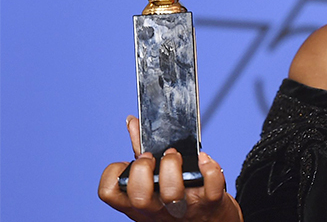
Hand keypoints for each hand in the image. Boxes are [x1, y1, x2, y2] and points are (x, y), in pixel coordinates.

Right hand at [98, 116, 242, 221]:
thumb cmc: (178, 198)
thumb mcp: (154, 181)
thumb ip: (142, 152)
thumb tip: (133, 122)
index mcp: (138, 204)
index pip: (109, 193)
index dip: (112, 174)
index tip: (126, 162)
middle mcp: (157, 209)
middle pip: (139, 196)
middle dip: (142, 170)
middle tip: (152, 158)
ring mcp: (183, 208)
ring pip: (172, 193)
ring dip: (172, 166)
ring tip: (175, 156)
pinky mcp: (210, 204)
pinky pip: (211, 188)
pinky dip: (209, 169)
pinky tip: (204, 159)